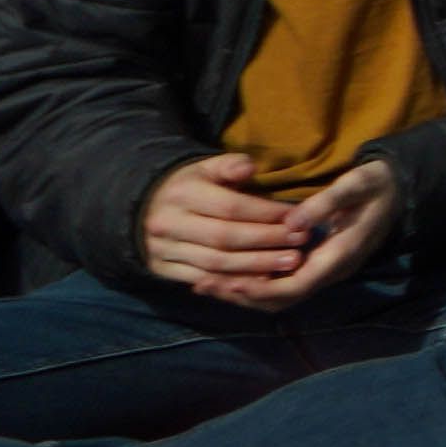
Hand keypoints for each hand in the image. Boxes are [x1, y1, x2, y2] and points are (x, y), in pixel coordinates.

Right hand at [137, 149, 326, 300]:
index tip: (296, 217)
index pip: (230, 207)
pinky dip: (233, 281)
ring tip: (290, 262)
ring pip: (215, 263)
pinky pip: (202, 279)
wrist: (145, 210)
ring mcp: (163, 250)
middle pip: (224, 238)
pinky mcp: (161, 269)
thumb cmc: (190, 186)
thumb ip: (229, 165)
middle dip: (266, 241)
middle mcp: (169, 224)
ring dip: (256, 266)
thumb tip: (249, 167)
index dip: (265, 214)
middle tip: (300, 242)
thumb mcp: (206, 168)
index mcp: (182, 194)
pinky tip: (263, 279)